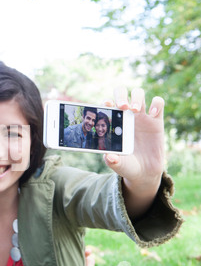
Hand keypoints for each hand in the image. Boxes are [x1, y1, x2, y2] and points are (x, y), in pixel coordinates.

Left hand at [104, 87, 164, 216]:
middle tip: (122, 106)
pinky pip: (158, 103)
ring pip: (139, 93)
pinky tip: (153, 114)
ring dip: (136, 97)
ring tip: (135, 110)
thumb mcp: (118, 164)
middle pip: (122, 92)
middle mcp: (126, 115)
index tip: (107, 106)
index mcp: (113, 122)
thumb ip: (112, 160)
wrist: (144, 172)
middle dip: (121, 94)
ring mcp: (141, 116)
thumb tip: (109, 157)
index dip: (106, 102)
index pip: (108, 104)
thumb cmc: (126, 165)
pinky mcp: (156, 120)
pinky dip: (156, 104)